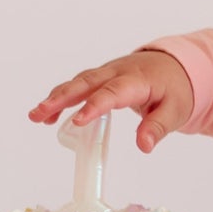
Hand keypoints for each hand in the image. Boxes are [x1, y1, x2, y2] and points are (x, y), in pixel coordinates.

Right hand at [28, 47, 195, 152]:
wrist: (176, 65)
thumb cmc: (176, 89)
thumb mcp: (175, 110)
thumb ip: (158, 127)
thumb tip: (144, 146)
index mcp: (137, 80)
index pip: (113, 93)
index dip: (95, 107)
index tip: (77, 122)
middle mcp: (117, 72)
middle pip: (86, 83)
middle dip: (62, 98)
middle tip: (40, 113)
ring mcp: (107, 73)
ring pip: (78, 83)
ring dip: (56, 98)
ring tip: (36, 116)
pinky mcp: (101, 77)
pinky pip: (79, 86)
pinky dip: (62, 98)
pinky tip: (47, 115)